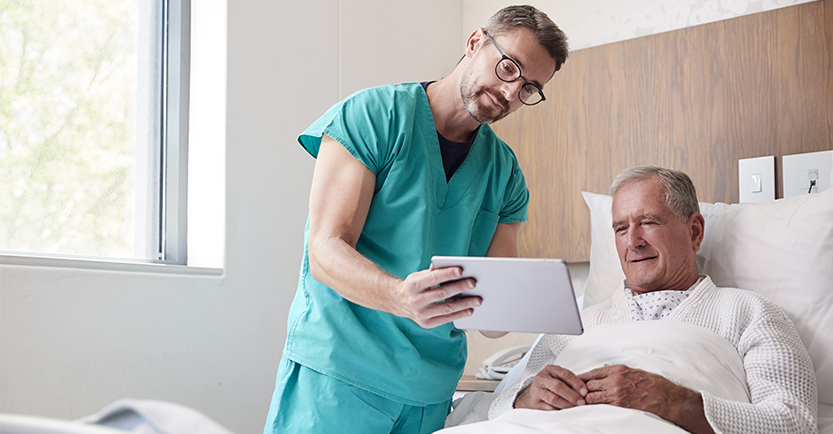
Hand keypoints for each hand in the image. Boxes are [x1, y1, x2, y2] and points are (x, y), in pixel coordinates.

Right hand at [392, 266, 480, 328]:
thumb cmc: (413, 286)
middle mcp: (416, 300)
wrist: (398, 302)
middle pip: (442, 294)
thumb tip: (449, 266)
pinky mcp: (426, 323)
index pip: (433, 278)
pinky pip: (446, 319)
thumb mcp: (418, 276)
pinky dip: (459, 314)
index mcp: (413, 285)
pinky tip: (469, 310)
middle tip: (473, 284)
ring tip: (477, 300)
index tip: (460, 270)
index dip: (447, 274)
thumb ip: (433, 272)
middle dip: (459, 288)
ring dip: (464, 304)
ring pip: (446, 308)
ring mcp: (421, 314)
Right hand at [514, 365, 587, 409]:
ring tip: (575, 407)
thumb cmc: (549, 385)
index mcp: (550, 369)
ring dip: (567, 404)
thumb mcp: (558, 378)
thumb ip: (570, 382)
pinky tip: (566, 411)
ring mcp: (536, 390)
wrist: (533, 393)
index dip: (576, 383)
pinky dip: (559, 411)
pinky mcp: (535, 402)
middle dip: (572, 395)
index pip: (565, 374)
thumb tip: (585, 391)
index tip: (585, 392)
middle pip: (558, 386)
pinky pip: (549, 408)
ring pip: (554, 398)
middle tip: (582, 402)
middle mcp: (541, 378)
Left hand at [579, 365, 713, 433]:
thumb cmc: (652, 384)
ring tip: (582, 401)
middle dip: (583, 388)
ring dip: (587, 398)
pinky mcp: (619, 404)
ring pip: (592, 394)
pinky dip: (595, 405)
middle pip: (589, 383)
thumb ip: (617, 370)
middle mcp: (614, 379)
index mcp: (618, 369)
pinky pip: (601, 404)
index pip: (593, 372)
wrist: (665, 397)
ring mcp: (616, 392)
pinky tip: (591, 406)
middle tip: (576, 392)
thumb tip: (606, 369)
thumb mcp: (633, 371)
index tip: (576, 379)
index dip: (582, 377)